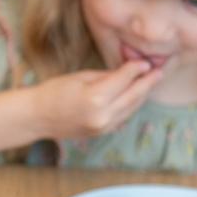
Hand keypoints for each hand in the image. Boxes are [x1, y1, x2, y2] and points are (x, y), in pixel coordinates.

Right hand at [29, 61, 162, 141]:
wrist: (37, 118)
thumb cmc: (54, 92)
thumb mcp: (81, 77)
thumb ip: (107, 76)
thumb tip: (129, 72)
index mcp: (96, 98)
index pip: (124, 80)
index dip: (137, 70)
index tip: (145, 63)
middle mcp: (103, 115)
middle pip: (134, 96)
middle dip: (147, 83)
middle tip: (158, 72)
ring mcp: (103, 127)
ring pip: (131, 109)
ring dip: (142, 95)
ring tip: (150, 83)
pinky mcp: (102, 133)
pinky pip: (123, 117)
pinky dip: (130, 106)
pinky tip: (134, 97)